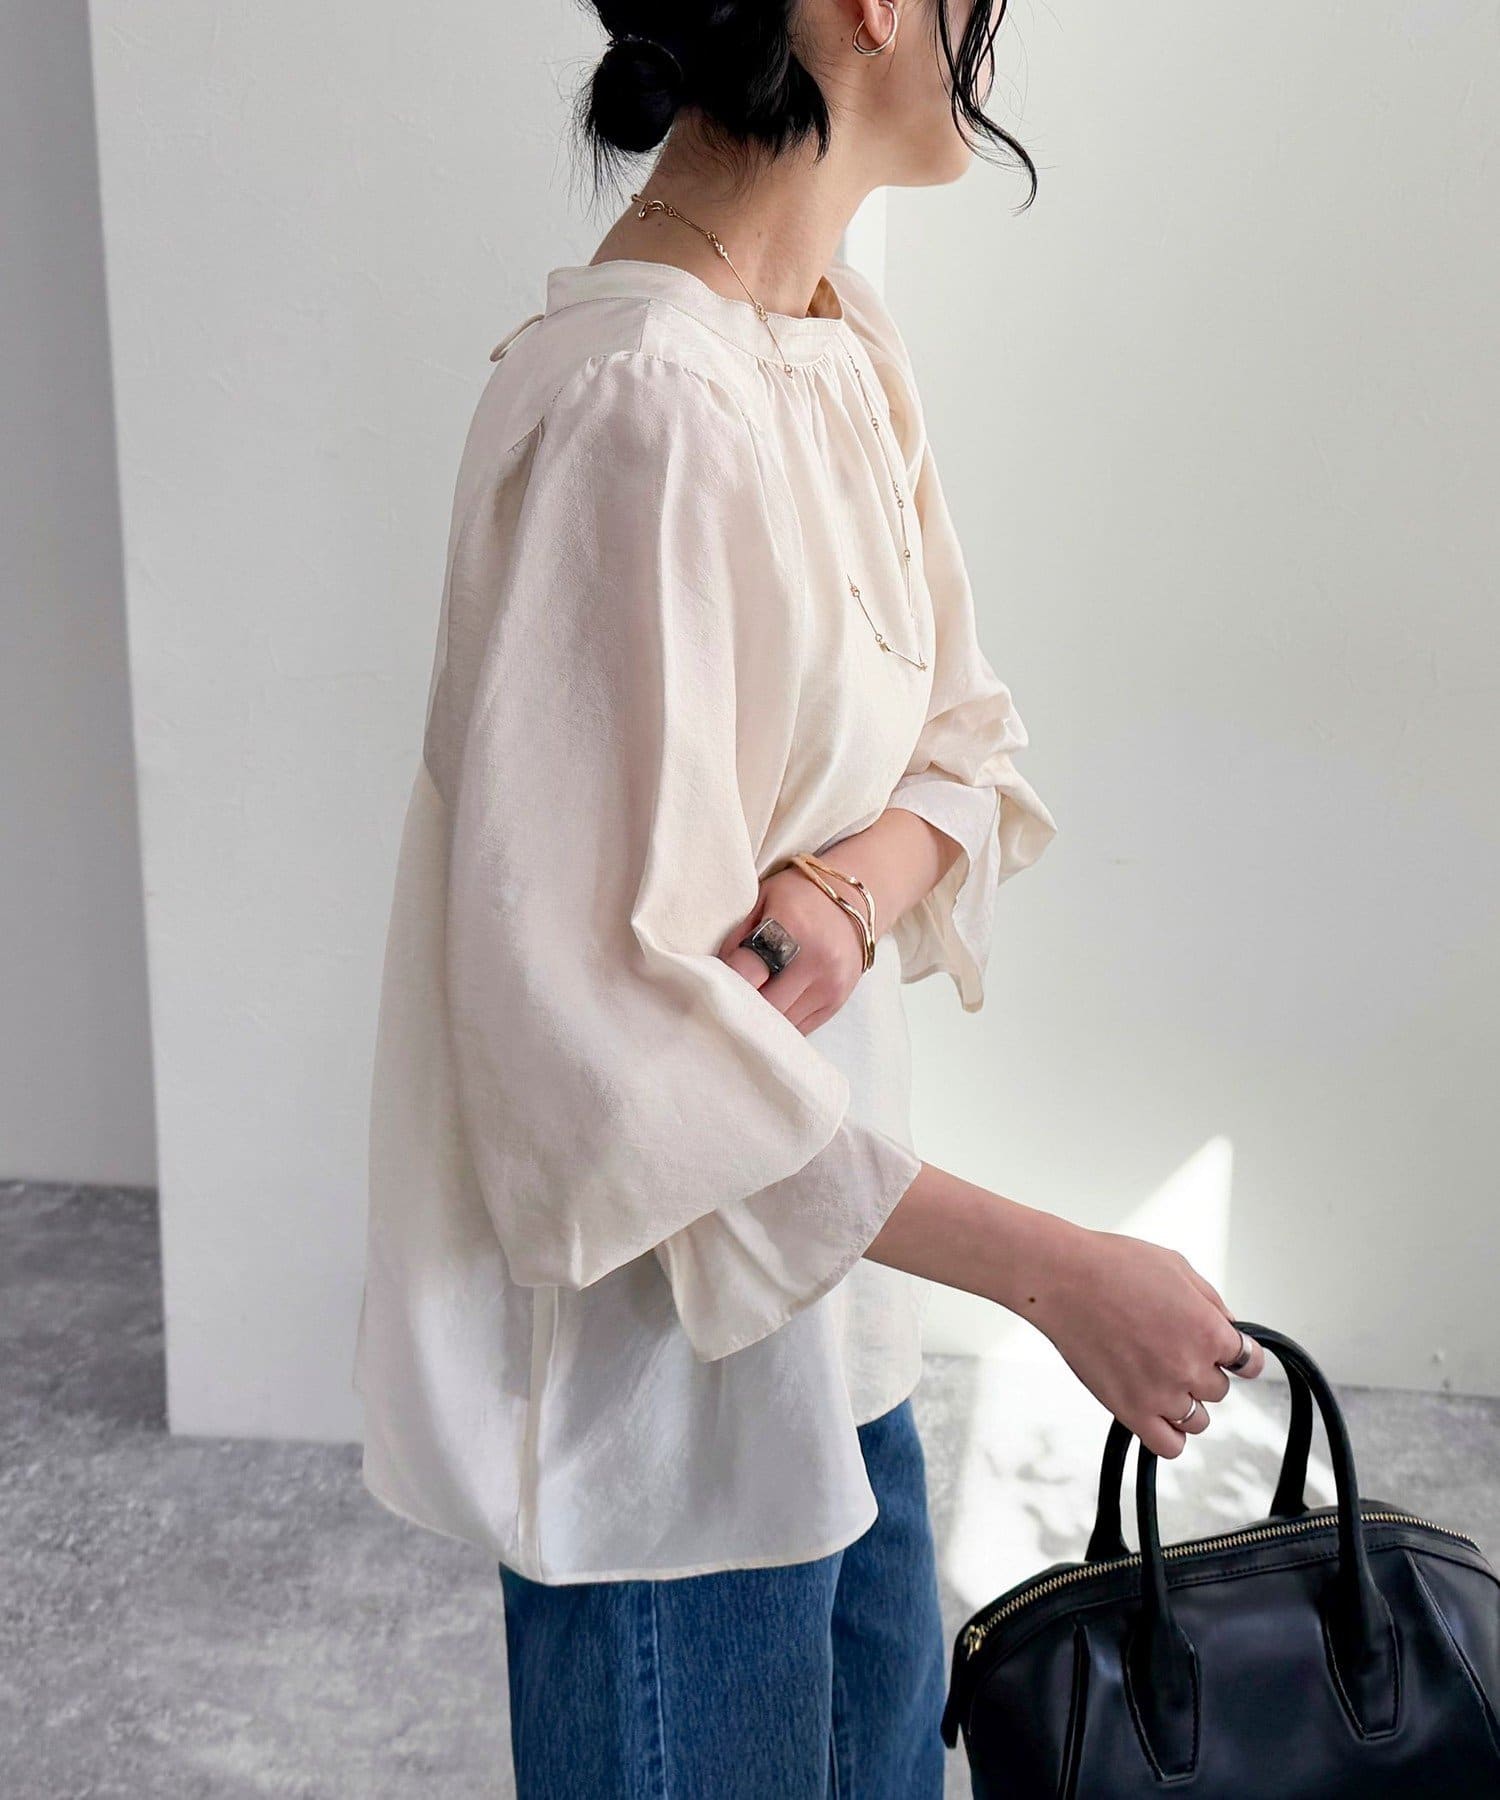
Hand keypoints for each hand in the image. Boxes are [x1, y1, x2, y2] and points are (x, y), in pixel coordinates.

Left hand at [716, 864, 866, 1033]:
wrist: (857, 900)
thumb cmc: (801, 895)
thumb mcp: (763, 897)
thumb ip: (738, 934)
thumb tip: (714, 973)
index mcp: (794, 928)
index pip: (748, 972)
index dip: (723, 980)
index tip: (710, 981)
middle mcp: (816, 961)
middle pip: (764, 1006)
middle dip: (740, 1005)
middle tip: (723, 999)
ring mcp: (830, 986)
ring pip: (781, 1023)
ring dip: (760, 1018)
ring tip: (748, 1002)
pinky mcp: (836, 1003)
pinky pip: (798, 1028)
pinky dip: (780, 1022)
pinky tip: (770, 1007)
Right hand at [1028, 1224, 1266, 1458]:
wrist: (1063, 1280)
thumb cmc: (1113, 1266)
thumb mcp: (1177, 1267)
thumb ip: (1212, 1302)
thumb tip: (1230, 1328)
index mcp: (1207, 1330)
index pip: (1249, 1362)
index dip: (1239, 1356)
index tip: (1228, 1355)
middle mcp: (1190, 1366)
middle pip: (1218, 1390)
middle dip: (1202, 1371)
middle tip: (1171, 1350)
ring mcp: (1161, 1393)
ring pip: (1198, 1419)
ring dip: (1185, 1402)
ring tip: (1159, 1378)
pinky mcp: (1130, 1411)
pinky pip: (1169, 1446)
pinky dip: (1170, 1435)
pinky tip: (1157, 1412)